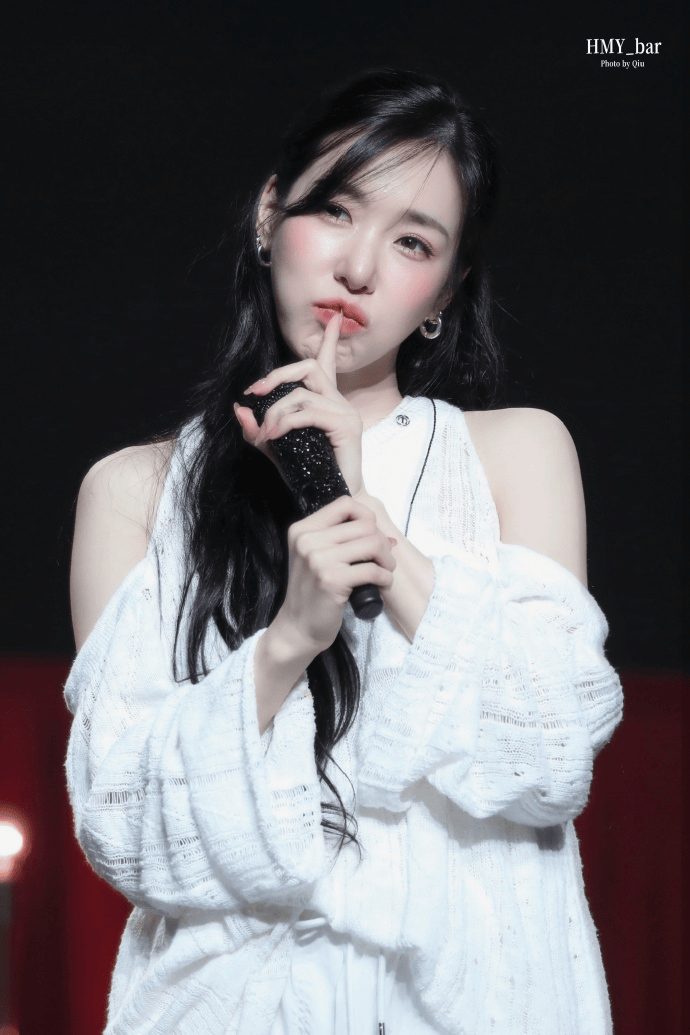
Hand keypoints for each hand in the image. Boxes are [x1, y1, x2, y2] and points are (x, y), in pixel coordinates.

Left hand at [233, 310, 365, 495]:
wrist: (332, 501)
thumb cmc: (308, 476)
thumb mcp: (275, 450)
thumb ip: (257, 431)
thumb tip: (240, 409)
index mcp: (326, 404)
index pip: (328, 364)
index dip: (330, 340)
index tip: (333, 317)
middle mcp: (339, 403)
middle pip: (309, 367)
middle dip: (276, 375)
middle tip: (253, 391)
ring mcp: (345, 413)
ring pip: (302, 393)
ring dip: (275, 410)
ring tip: (265, 433)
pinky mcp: (347, 426)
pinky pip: (308, 412)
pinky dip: (285, 422)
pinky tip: (274, 436)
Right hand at [272, 495, 395, 655]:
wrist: (297, 627)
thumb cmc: (312, 592)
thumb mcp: (317, 558)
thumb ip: (344, 542)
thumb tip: (387, 537)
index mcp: (302, 530)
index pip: (344, 504)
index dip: (366, 516)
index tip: (371, 536)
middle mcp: (307, 541)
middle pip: (364, 524)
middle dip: (382, 542)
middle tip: (383, 560)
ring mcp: (318, 560)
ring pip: (372, 544)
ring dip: (387, 560)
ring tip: (385, 571)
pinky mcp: (331, 580)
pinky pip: (373, 569)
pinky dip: (385, 577)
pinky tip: (382, 584)